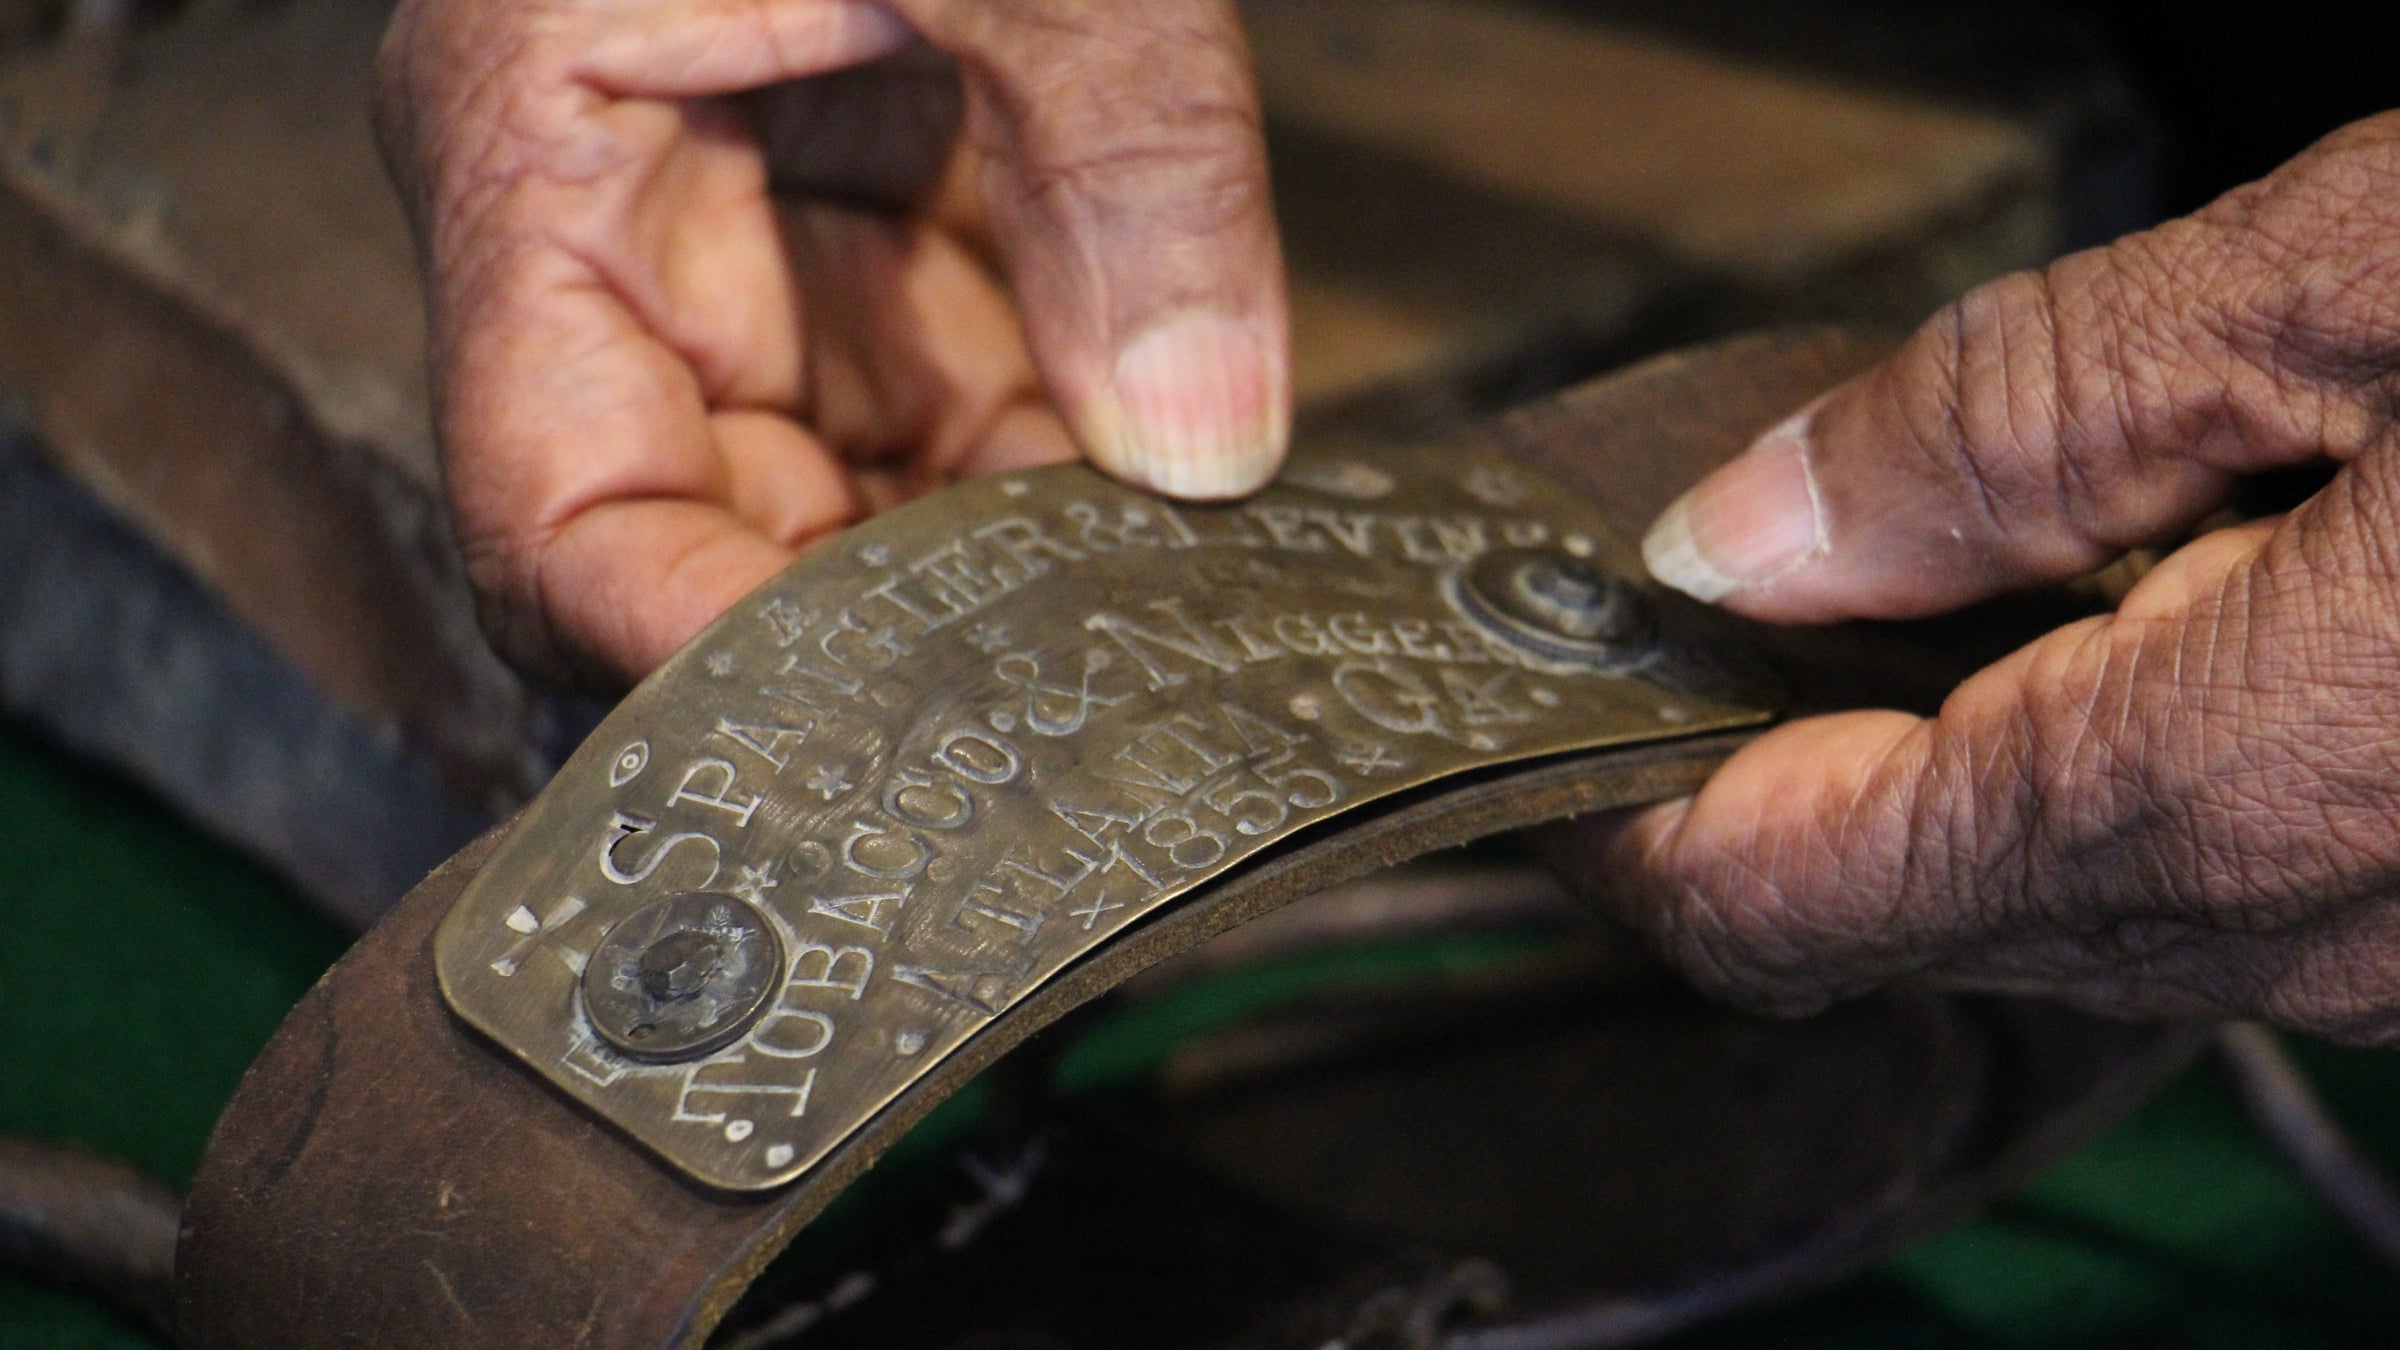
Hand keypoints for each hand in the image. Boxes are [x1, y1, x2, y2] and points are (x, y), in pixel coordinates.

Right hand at [377, 0, 1288, 682]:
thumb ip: (1133, 159)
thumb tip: (1215, 450)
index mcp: (533, 146)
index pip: (557, 519)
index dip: (707, 667)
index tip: (901, 760)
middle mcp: (610, 221)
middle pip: (716, 536)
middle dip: (905, 629)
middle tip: (1098, 711)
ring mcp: (734, 220)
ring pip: (844, 483)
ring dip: (1005, 556)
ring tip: (1169, 614)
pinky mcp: (850, 200)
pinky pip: (932, 383)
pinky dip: (1048, 449)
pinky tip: (1168, 491)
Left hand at [1589, 112, 2399, 1041]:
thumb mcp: (2342, 290)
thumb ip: (2013, 422)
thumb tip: (1746, 534)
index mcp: (2210, 790)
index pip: (1770, 895)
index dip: (1608, 810)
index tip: (1526, 701)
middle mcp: (2285, 926)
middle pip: (1876, 914)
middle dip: (1741, 769)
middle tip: (1671, 601)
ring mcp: (2374, 946)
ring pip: (2017, 903)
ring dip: (1900, 762)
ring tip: (1861, 575)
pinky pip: (2162, 877)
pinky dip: (2057, 766)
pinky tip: (2074, 608)